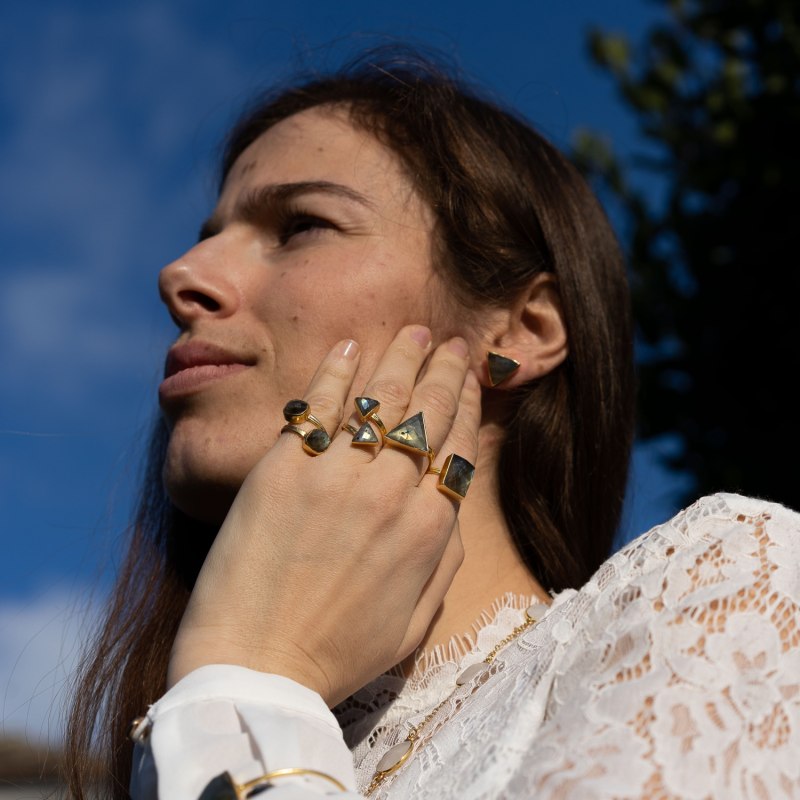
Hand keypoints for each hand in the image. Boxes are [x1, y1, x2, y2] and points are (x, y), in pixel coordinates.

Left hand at [167, 325, 480, 705]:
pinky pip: (318, 403)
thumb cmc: (337, 654)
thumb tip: (452, 510)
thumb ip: (444, 561)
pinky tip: (349, 347)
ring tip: (413, 331)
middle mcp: (392, 491)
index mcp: (430, 530)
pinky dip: (336, 370)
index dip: (468, 404)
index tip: (471, 377)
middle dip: (445, 369)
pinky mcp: (284, 466)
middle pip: (429, 411)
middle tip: (450, 342)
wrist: (256, 665)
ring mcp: (337, 474)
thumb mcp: (416, 623)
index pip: (459, 446)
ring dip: (401, 357)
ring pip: (382, 397)